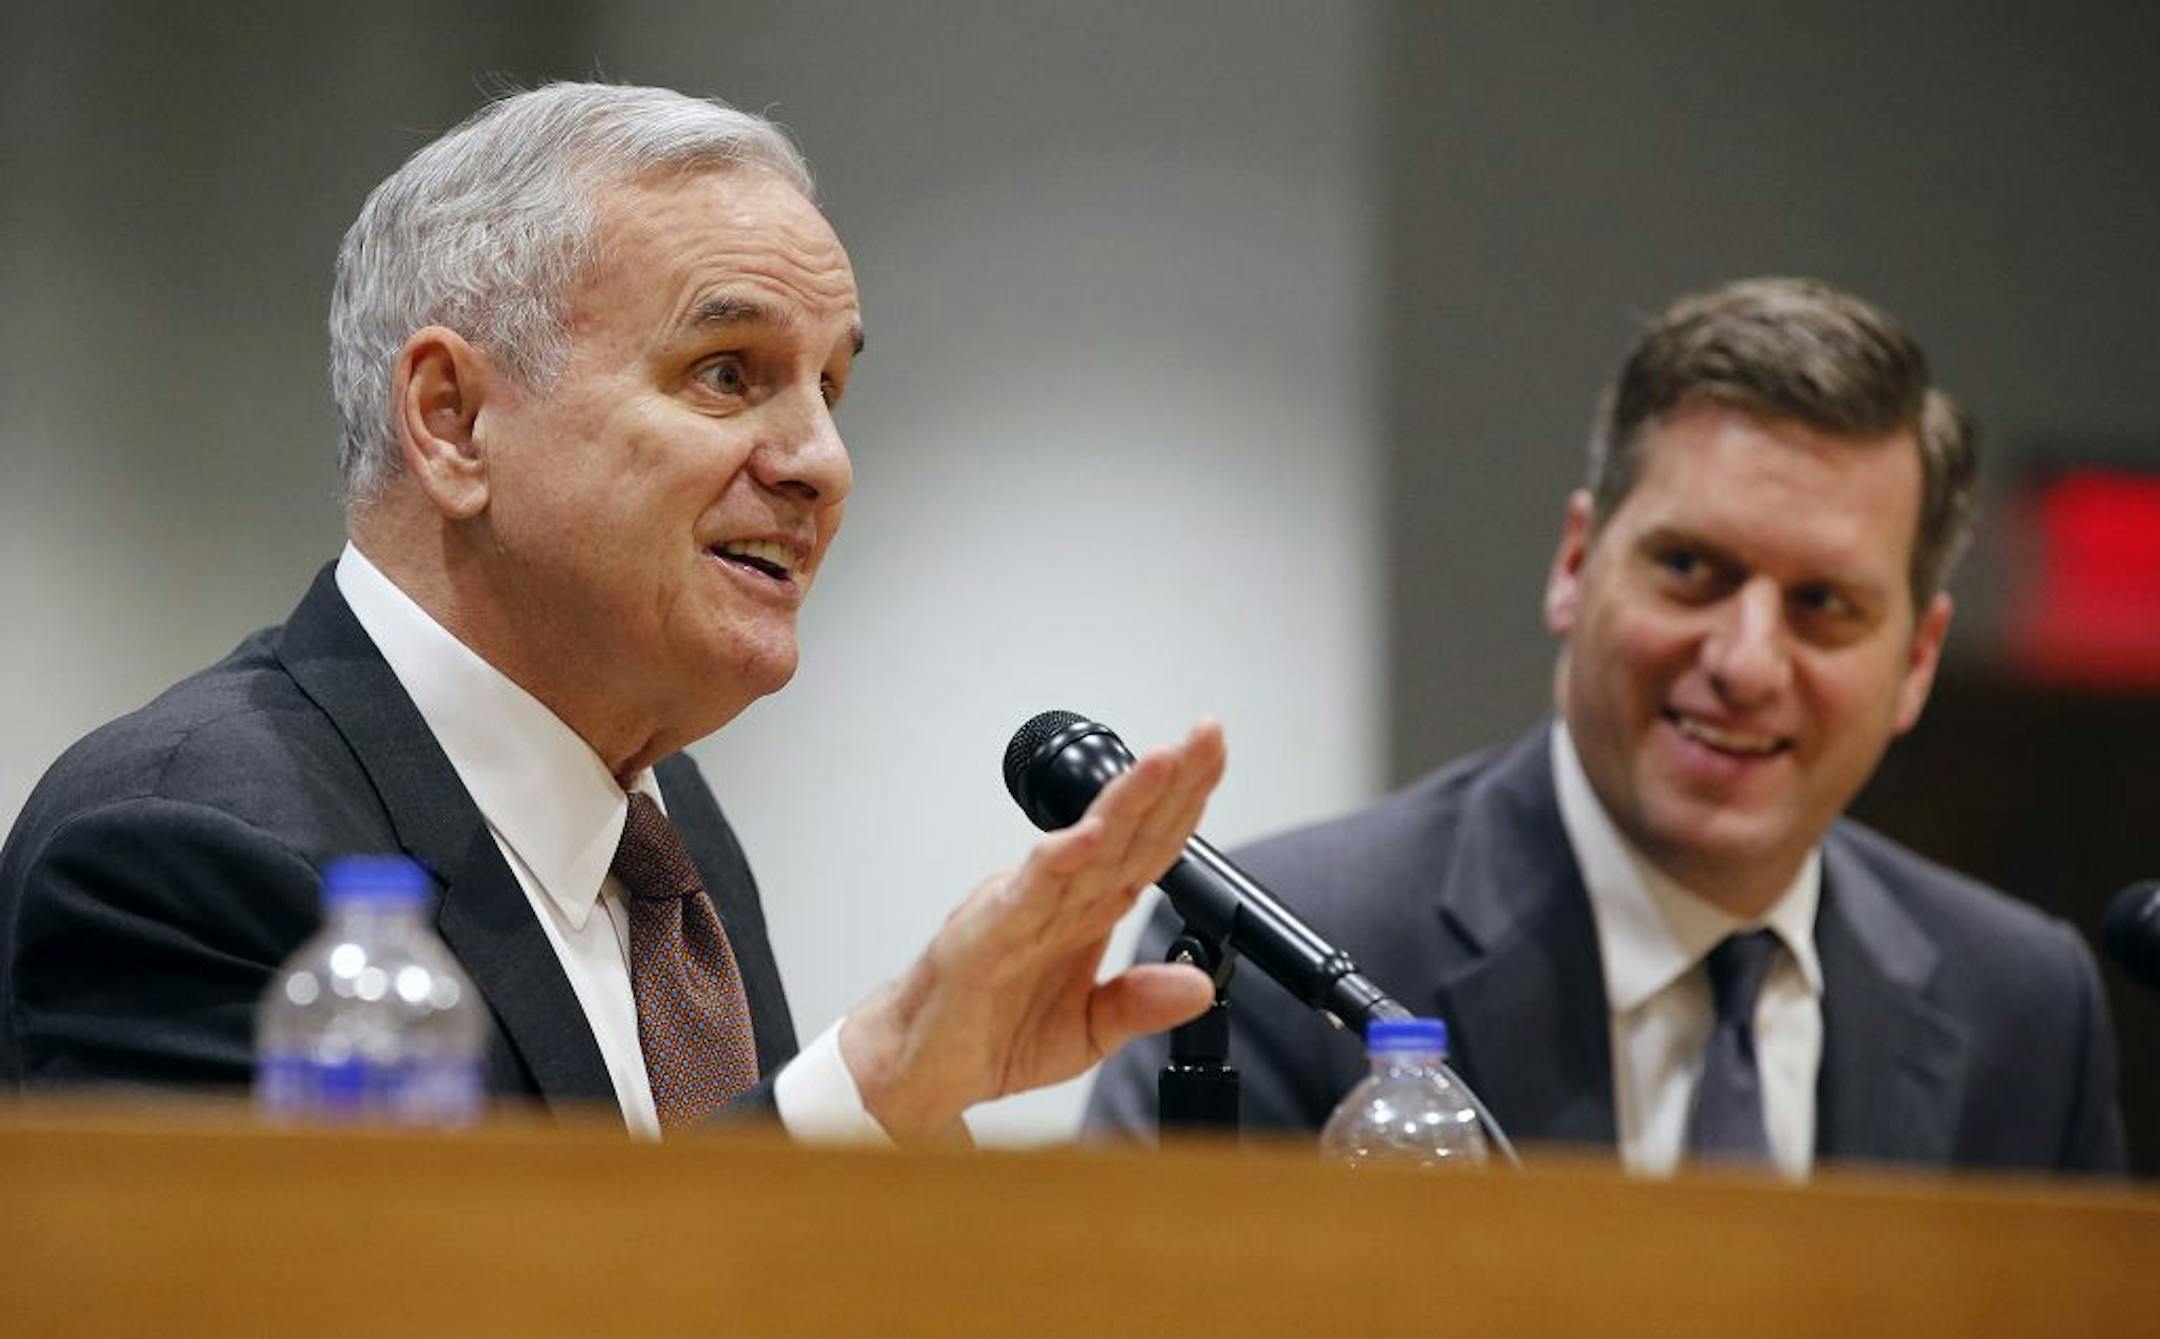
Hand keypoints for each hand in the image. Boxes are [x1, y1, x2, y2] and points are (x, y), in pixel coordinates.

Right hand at [839, 718, 1226, 1143]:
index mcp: (1087, 910)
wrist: (922, 1063)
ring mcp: (1026, 906)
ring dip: (1123, 804)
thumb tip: (1200, 986)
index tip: (1214, 758)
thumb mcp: (1089, 1031)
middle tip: (1207, 734)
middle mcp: (1061, 897)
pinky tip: (1087, 835)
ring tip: (1163, 764)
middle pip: (1126, 830)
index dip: (1185, 804)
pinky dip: (1057, 861)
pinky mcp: (989, 930)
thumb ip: (1140, 1004)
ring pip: (1083, 845)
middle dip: (1171, 782)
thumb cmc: (992, 1032)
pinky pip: (1028, 890)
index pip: (1148, 846)